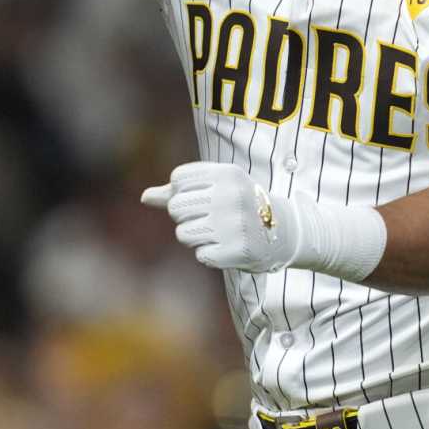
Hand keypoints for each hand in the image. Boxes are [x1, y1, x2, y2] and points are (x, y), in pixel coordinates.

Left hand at [141, 162, 305, 272]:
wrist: (284, 232)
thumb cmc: (241, 205)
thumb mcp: (217, 187)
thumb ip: (180, 191)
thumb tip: (144, 197)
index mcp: (226, 173)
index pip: (178, 179)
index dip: (183, 192)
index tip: (203, 197)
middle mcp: (230, 195)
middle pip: (175, 207)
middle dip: (186, 216)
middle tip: (210, 218)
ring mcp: (233, 224)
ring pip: (182, 233)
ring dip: (195, 237)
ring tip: (217, 233)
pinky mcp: (236, 250)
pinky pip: (200, 255)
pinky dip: (210, 254)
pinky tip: (228, 247)